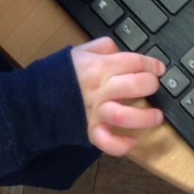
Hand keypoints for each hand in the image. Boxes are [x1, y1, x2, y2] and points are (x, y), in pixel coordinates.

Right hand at [70, 37, 165, 155]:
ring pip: (124, 115)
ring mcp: (95, 112)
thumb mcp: (79, 52)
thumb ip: (101, 48)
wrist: (34, 98)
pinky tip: (132, 141)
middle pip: (134, 85)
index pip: (132, 61)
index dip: (151, 64)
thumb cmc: (59, 74)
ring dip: (145, 117)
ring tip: (156, 117)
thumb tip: (118, 50)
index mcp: (99, 67)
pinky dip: (121, 145)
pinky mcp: (89, 131)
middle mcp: (100, 89)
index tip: (159, 69)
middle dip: (150, 84)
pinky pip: (107, 142)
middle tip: (154, 87)